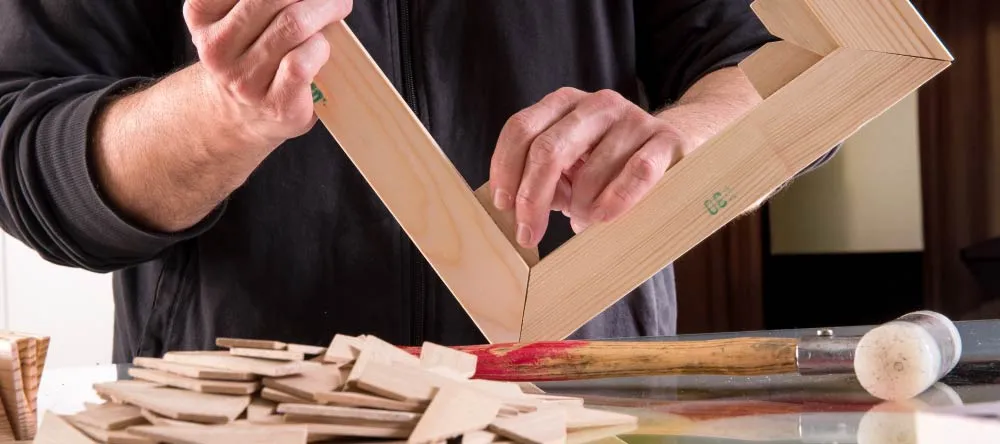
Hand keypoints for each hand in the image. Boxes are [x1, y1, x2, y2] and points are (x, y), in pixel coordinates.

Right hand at [182, 0, 351, 147]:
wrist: (240, 115)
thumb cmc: (250, 56)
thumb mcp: (237, 19)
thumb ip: (260, 1)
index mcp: (202, 16)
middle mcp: (217, 48)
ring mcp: (244, 79)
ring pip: (291, 25)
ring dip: (325, 9)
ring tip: (337, 6)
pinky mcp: (275, 102)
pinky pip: (302, 62)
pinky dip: (320, 46)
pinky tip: (322, 46)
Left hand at [489, 87, 692, 247]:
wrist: (675, 145)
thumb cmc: (611, 162)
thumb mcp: (571, 161)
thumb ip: (545, 177)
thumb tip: (517, 212)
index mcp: (564, 104)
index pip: (521, 129)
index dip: (506, 169)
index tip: (503, 206)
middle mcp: (596, 105)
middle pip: (547, 149)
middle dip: (532, 198)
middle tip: (528, 234)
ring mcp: (634, 119)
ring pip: (591, 172)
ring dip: (580, 208)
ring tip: (583, 221)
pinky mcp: (666, 140)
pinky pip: (636, 174)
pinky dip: (615, 202)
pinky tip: (603, 218)